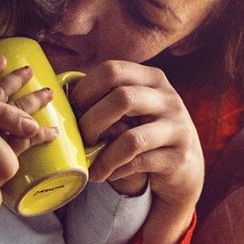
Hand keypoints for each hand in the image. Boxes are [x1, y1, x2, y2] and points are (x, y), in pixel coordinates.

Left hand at [67, 60, 202, 243]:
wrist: (184, 167)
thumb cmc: (145, 132)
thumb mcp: (132, 108)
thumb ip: (105, 98)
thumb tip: (59, 92)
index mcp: (151, 78)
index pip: (112, 70)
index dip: (85, 89)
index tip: (72, 111)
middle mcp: (168, 98)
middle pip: (122, 98)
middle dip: (92, 122)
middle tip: (81, 140)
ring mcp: (177, 128)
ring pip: (132, 138)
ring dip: (104, 156)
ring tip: (92, 168)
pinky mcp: (179, 157)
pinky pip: (139, 164)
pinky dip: (117, 170)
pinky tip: (108, 174)